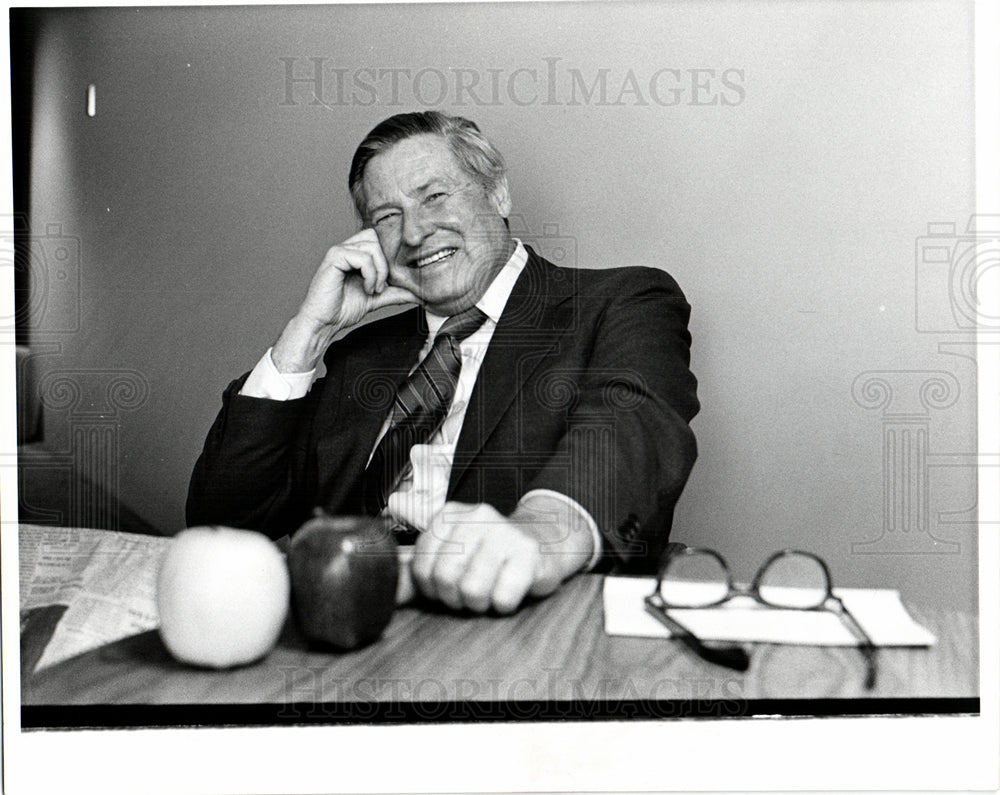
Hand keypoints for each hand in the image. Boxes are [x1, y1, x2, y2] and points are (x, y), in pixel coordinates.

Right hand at [272, 229, 418, 371]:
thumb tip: (420, 293)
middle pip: (377, 237)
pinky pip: (361, 257)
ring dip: (379, 271)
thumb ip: (396, 292)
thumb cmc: (343, 309)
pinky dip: (370, 274)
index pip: (380, 237)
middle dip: (386, 262)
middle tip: (383, 286)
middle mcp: (347, 248)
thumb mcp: (377, 298)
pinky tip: (366, 289)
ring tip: (374, 290)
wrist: (323, 323)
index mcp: (355, 253)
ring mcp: (339, 251)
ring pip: (372, 246)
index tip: (396, 277)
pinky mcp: (334, 258)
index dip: (391, 253)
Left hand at [408, 500, 593, 613]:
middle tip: (472, 589)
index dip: (433, 589)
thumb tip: (386, 595)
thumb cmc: (489, 557)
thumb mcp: (450, 556)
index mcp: (449, 515)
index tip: (450, 583)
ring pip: (473, 590)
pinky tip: (511, 588)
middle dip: (457, 597)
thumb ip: (416, 574)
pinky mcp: (530, 553)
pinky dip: (505, 604)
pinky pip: (503, 598)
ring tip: (491, 589)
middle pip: (446, 579)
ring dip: (482, 602)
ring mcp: (504, 531)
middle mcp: (476, 516)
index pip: (420, 569)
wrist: (544, 542)